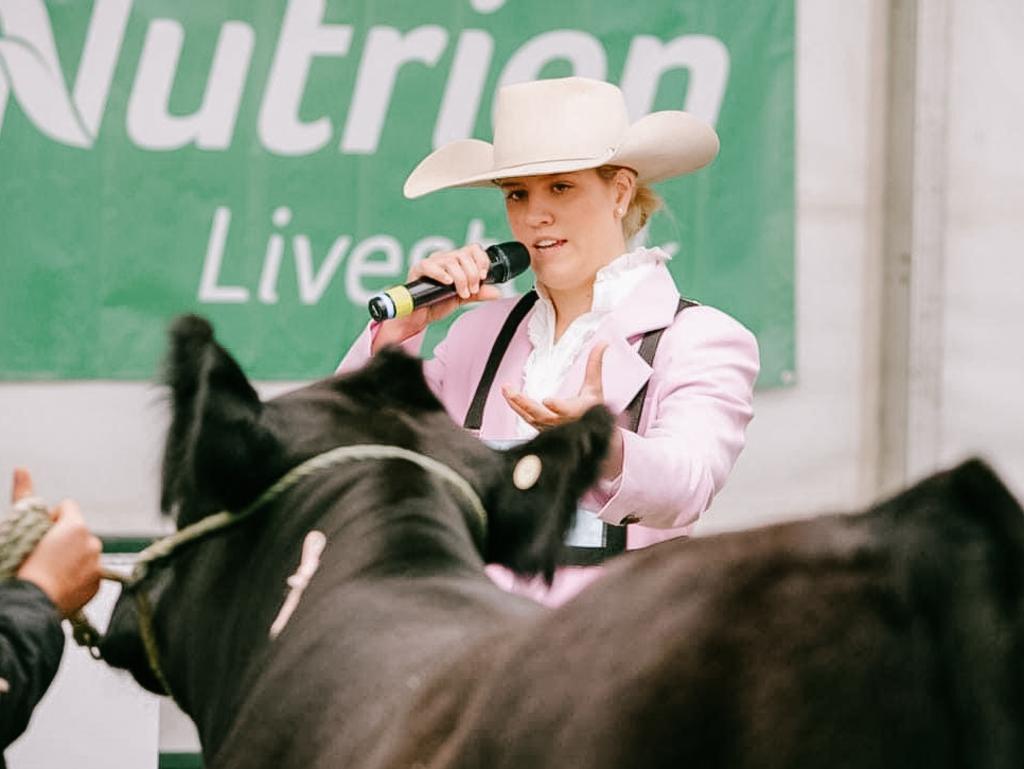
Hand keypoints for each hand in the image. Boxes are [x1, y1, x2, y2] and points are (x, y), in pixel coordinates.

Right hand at [12, 468, 101, 616]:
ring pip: (83, 552)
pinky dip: (77, 576)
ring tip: (48, 573)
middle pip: (76, 531)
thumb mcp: (18, 528)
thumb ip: (24, 495)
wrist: (27, 606)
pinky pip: (88, 573)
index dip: (49, 519)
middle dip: (61, 539)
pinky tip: (58, 584)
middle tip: (40, 556)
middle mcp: (92, 542)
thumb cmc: (19, 564)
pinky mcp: (97, 585)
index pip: (66, 507)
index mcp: (76, 526)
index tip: (37, 534)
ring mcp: (97, 565)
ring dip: (70, 558)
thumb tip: (22, 467)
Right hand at [372, 244, 502, 351]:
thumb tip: (497, 292)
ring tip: (461, 293)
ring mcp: (431, 263)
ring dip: (461, 278)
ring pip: (451, 261)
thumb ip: (479, 293)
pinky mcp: (418, 270)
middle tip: (472, 291)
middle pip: (464, 255)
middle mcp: (444, 258)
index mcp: (456, 262)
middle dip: (472, 274)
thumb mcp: (463, 298)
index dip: (482, 260)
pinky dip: (441, 273)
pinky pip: (430, 265)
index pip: (473, 249)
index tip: (484, 276)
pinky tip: (448, 283)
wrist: (420, 317)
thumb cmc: (437, 304)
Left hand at [502, 342, 623, 476]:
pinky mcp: (541, 428)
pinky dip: (516, 408)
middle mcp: (562, 422)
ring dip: (516, 404)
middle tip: (513, 393)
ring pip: (530, 417)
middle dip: (526, 404)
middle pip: (542, 415)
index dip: (557, 407)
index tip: (548, 401)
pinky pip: (526, 418)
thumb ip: (595, 364)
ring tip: (506, 389)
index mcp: (577, 411)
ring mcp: (550, 427)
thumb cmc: (592, 408)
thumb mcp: (595, 386)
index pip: (567, 410)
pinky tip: (509, 396)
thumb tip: (602, 343)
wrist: (589, 433)